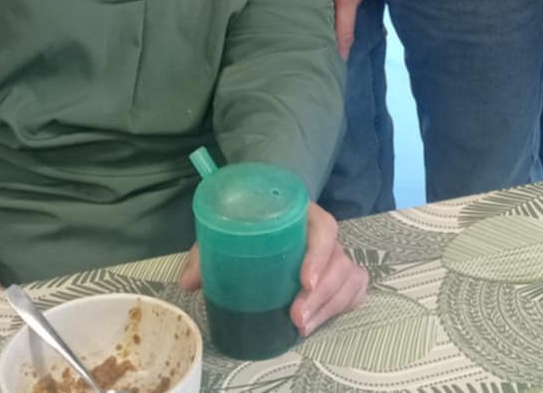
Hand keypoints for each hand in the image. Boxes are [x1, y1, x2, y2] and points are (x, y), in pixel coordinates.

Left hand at [178, 205, 366, 335]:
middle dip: (322, 295)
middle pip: (339, 261)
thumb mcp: (225, 232)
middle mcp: (323, 234)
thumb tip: (188, 282)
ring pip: (349, 279)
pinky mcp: (339, 275)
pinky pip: (354, 290)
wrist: (261, 217)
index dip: (319, 255)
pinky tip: (319, 321)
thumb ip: (207, 253)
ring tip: (302, 327)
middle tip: (297, 318)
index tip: (304, 281)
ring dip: (328, 306)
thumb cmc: (246, 223)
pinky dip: (341, 306)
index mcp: (302, 215)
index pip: (324, 228)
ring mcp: (334, 255)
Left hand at [294, 0, 403, 57]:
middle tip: (314, 60)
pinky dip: (334, 7)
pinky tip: (319, 5)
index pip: (345, 23)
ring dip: (333, 24)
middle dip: (333, 41)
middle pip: (345, 21)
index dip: (339, 46)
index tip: (330, 68)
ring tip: (314, 38)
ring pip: (344, 8)